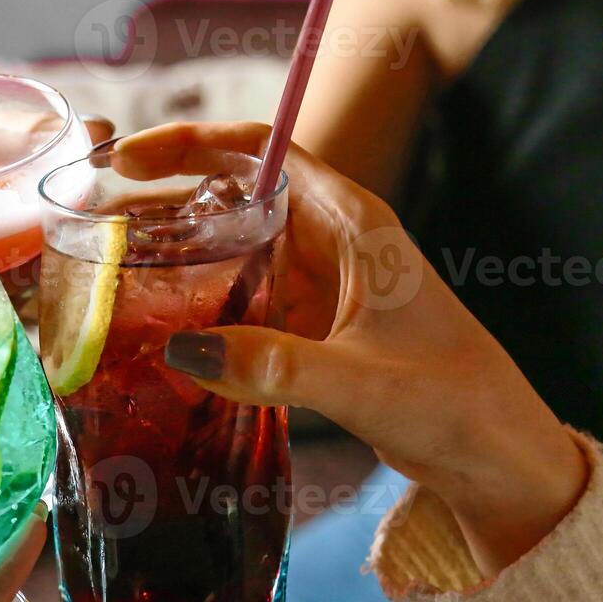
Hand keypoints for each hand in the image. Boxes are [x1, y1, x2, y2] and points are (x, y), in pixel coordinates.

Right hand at [117, 122, 586, 575]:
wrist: (502, 460)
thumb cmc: (456, 406)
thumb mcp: (363, 384)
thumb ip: (276, 367)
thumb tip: (183, 348)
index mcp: (357, 223)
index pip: (264, 150)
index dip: (193, 141)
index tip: (130, 161)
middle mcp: (340, 240)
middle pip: (242, 190)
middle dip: (173, 194)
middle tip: (100, 218)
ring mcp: (329, 282)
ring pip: (244, 243)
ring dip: (188, 248)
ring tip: (118, 266)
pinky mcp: (322, 326)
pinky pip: (253, 294)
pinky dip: (209, 298)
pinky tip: (167, 325)